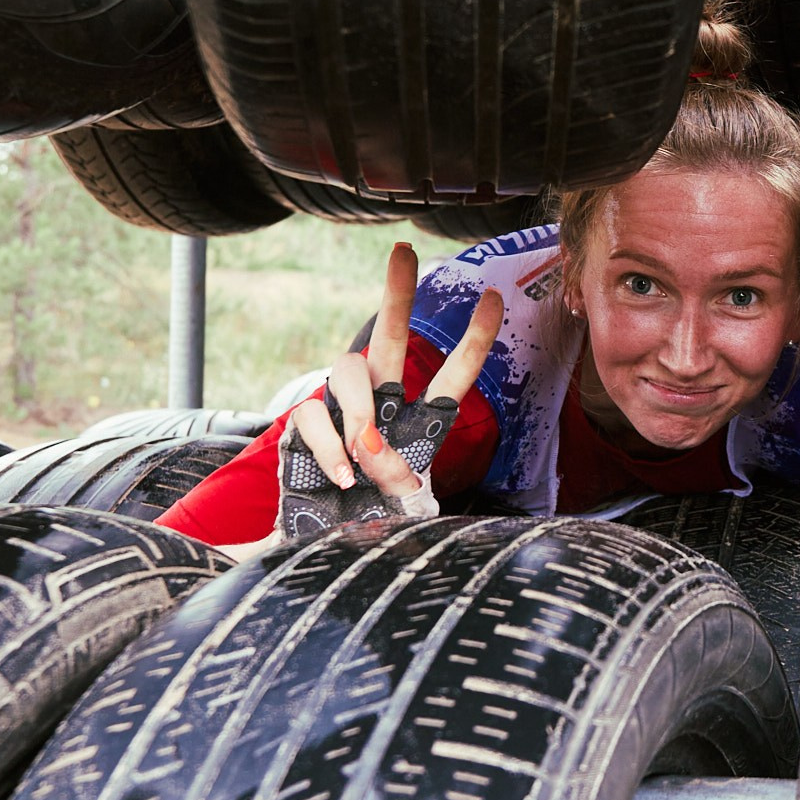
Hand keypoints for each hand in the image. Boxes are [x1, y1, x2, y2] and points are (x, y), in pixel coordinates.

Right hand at [286, 240, 501, 510]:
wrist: (325, 547)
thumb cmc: (372, 524)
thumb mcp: (401, 506)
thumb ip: (396, 478)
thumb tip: (369, 448)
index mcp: (419, 425)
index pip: (452, 374)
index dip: (474, 338)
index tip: (493, 297)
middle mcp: (381, 408)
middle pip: (389, 340)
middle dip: (397, 294)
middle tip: (404, 252)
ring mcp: (341, 413)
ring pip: (347, 371)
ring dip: (359, 412)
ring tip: (364, 456)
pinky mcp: (305, 428)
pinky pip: (314, 415)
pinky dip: (329, 446)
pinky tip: (340, 475)